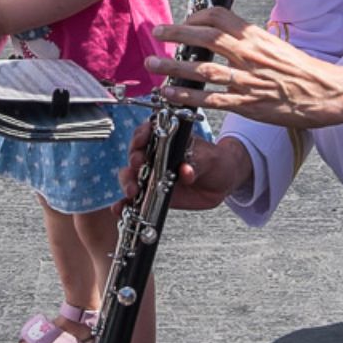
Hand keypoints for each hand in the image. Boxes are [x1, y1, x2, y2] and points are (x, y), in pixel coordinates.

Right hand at [118, 127, 252, 210]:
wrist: (222, 182)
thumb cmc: (214, 162)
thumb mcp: (210, 159)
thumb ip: (197, 163)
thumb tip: (186, 170)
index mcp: (167, 140)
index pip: (148, 132)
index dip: (141, 135)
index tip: (141, 141)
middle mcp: (155, 156)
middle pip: (135, 155)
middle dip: (133, 162)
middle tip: (137, 167)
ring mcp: (152, 176)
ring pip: (130, 177)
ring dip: (127, 183)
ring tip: (131, 192)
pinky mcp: (152, 195)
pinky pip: (135, 200)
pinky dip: (124, 205)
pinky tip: (120, 210)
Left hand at [147, 7, 342, 128]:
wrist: (325, 92)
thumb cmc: (300, 69)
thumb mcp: (275, 45)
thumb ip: (248, 40)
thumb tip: (224, 34)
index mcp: (256, 37)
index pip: (219, 17)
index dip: (196, 16)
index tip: (184, 22)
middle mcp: (249, 55)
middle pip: (205, 38)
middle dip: (176, 34)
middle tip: (157, 32)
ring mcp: (247, 81)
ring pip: (202, 70)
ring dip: (173, 67)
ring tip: (153, 64)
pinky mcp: (247, 105)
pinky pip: (211, 99)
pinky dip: (187, 96)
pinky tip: (170, 94)